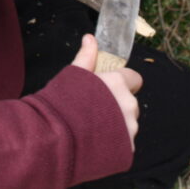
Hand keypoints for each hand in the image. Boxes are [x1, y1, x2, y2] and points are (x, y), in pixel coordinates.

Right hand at [72, 34, 141, 149]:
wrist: (56, 139)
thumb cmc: (62, 104)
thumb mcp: (72, 75)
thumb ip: (86, 57)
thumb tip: (90, 38)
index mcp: (118, 84)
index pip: (133, 79)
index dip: (121, 83)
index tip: (107, 89)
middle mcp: (129, 105)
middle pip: (130, 103)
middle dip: (117, 106)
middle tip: (93, 111)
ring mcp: (130, 129)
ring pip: (128, 124)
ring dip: (116, 125)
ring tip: (91, 129)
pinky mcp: (128, 149)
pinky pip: (124, 143)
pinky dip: (113, 142)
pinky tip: (94, 142)